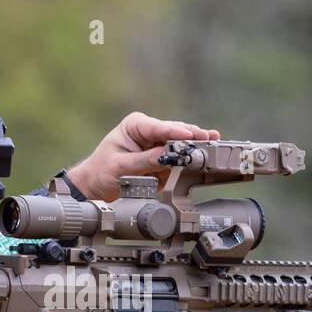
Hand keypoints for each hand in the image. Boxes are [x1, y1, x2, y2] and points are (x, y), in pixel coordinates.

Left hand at [66, 112, 219, 201]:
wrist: (97, 185)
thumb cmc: (102, 172)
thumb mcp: (121, 167)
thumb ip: (144, 161)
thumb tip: (166, 155)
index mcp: (136, 126)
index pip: (159, 127)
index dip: (176, 132)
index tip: (191, 136)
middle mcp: (150, 132)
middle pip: (176, 132)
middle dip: (193, 137)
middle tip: (210, 140)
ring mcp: (158, 145)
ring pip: (182, 143)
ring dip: (197, 146)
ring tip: (215, 145)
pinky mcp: (164, 159)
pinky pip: (180, 158)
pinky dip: (192, 159)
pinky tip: (207, 156)